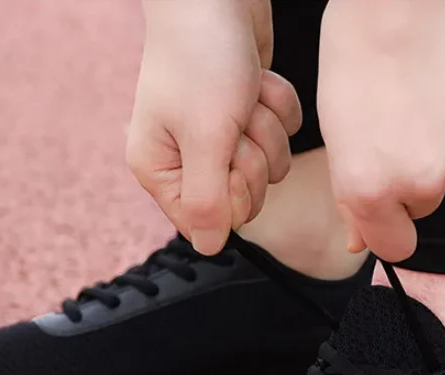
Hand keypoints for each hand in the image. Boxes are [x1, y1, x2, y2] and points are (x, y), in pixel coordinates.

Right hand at [127, 0, 301, 254]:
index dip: (231, 195)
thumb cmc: (200, 57)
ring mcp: (219, 137)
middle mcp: (187, 159)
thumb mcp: (204, 137)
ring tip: (242, 94)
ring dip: (267, 127)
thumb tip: (208, 248)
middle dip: (252, 156)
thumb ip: (207, 200)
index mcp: (160, 170)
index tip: (225, 158)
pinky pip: (283, 134)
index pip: (209, 222)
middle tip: (234, 119)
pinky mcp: (248, 115)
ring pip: (271, 167)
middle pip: (245, 197)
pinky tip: (256, 81)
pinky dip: (277, 105)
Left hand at [318, 0, 444, 261]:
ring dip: (442, 146)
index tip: (389, 200)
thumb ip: (351, 200)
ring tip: (423, 96)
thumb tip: (358, 245)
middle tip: (400, 123)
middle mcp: (420, 186)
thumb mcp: (339, 137)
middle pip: (425, 206)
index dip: (391, 224)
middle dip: (413, 177)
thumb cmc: (356, 61)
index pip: (396, 248)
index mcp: (370, 193)